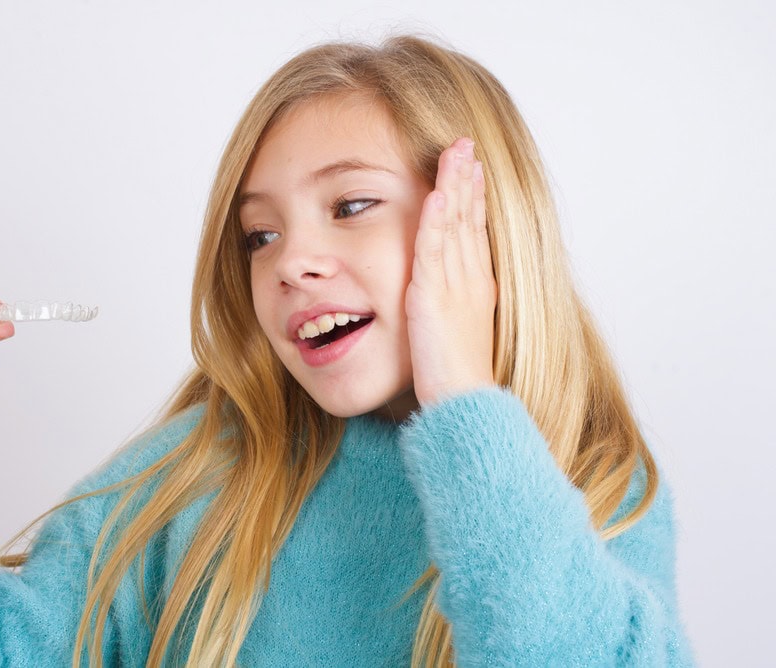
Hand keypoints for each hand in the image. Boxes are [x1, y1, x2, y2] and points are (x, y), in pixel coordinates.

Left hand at [405, 137, 497, 406]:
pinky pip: (436, 250)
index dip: (474, 198)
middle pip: (470, 218)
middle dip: (467, 178)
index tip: (473, 169)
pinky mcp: (434, 297)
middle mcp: (470, 280)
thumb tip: (442, 301)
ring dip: (456, 185)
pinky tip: (440, 192)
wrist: (465, 404)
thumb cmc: (458, 380)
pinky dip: (439, 219)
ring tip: (456, 151)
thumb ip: (450, 310)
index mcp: (477, 288)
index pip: (476, 231)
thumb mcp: (457, 335)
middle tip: (465, 144)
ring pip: (457, 225)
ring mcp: (455, 286)